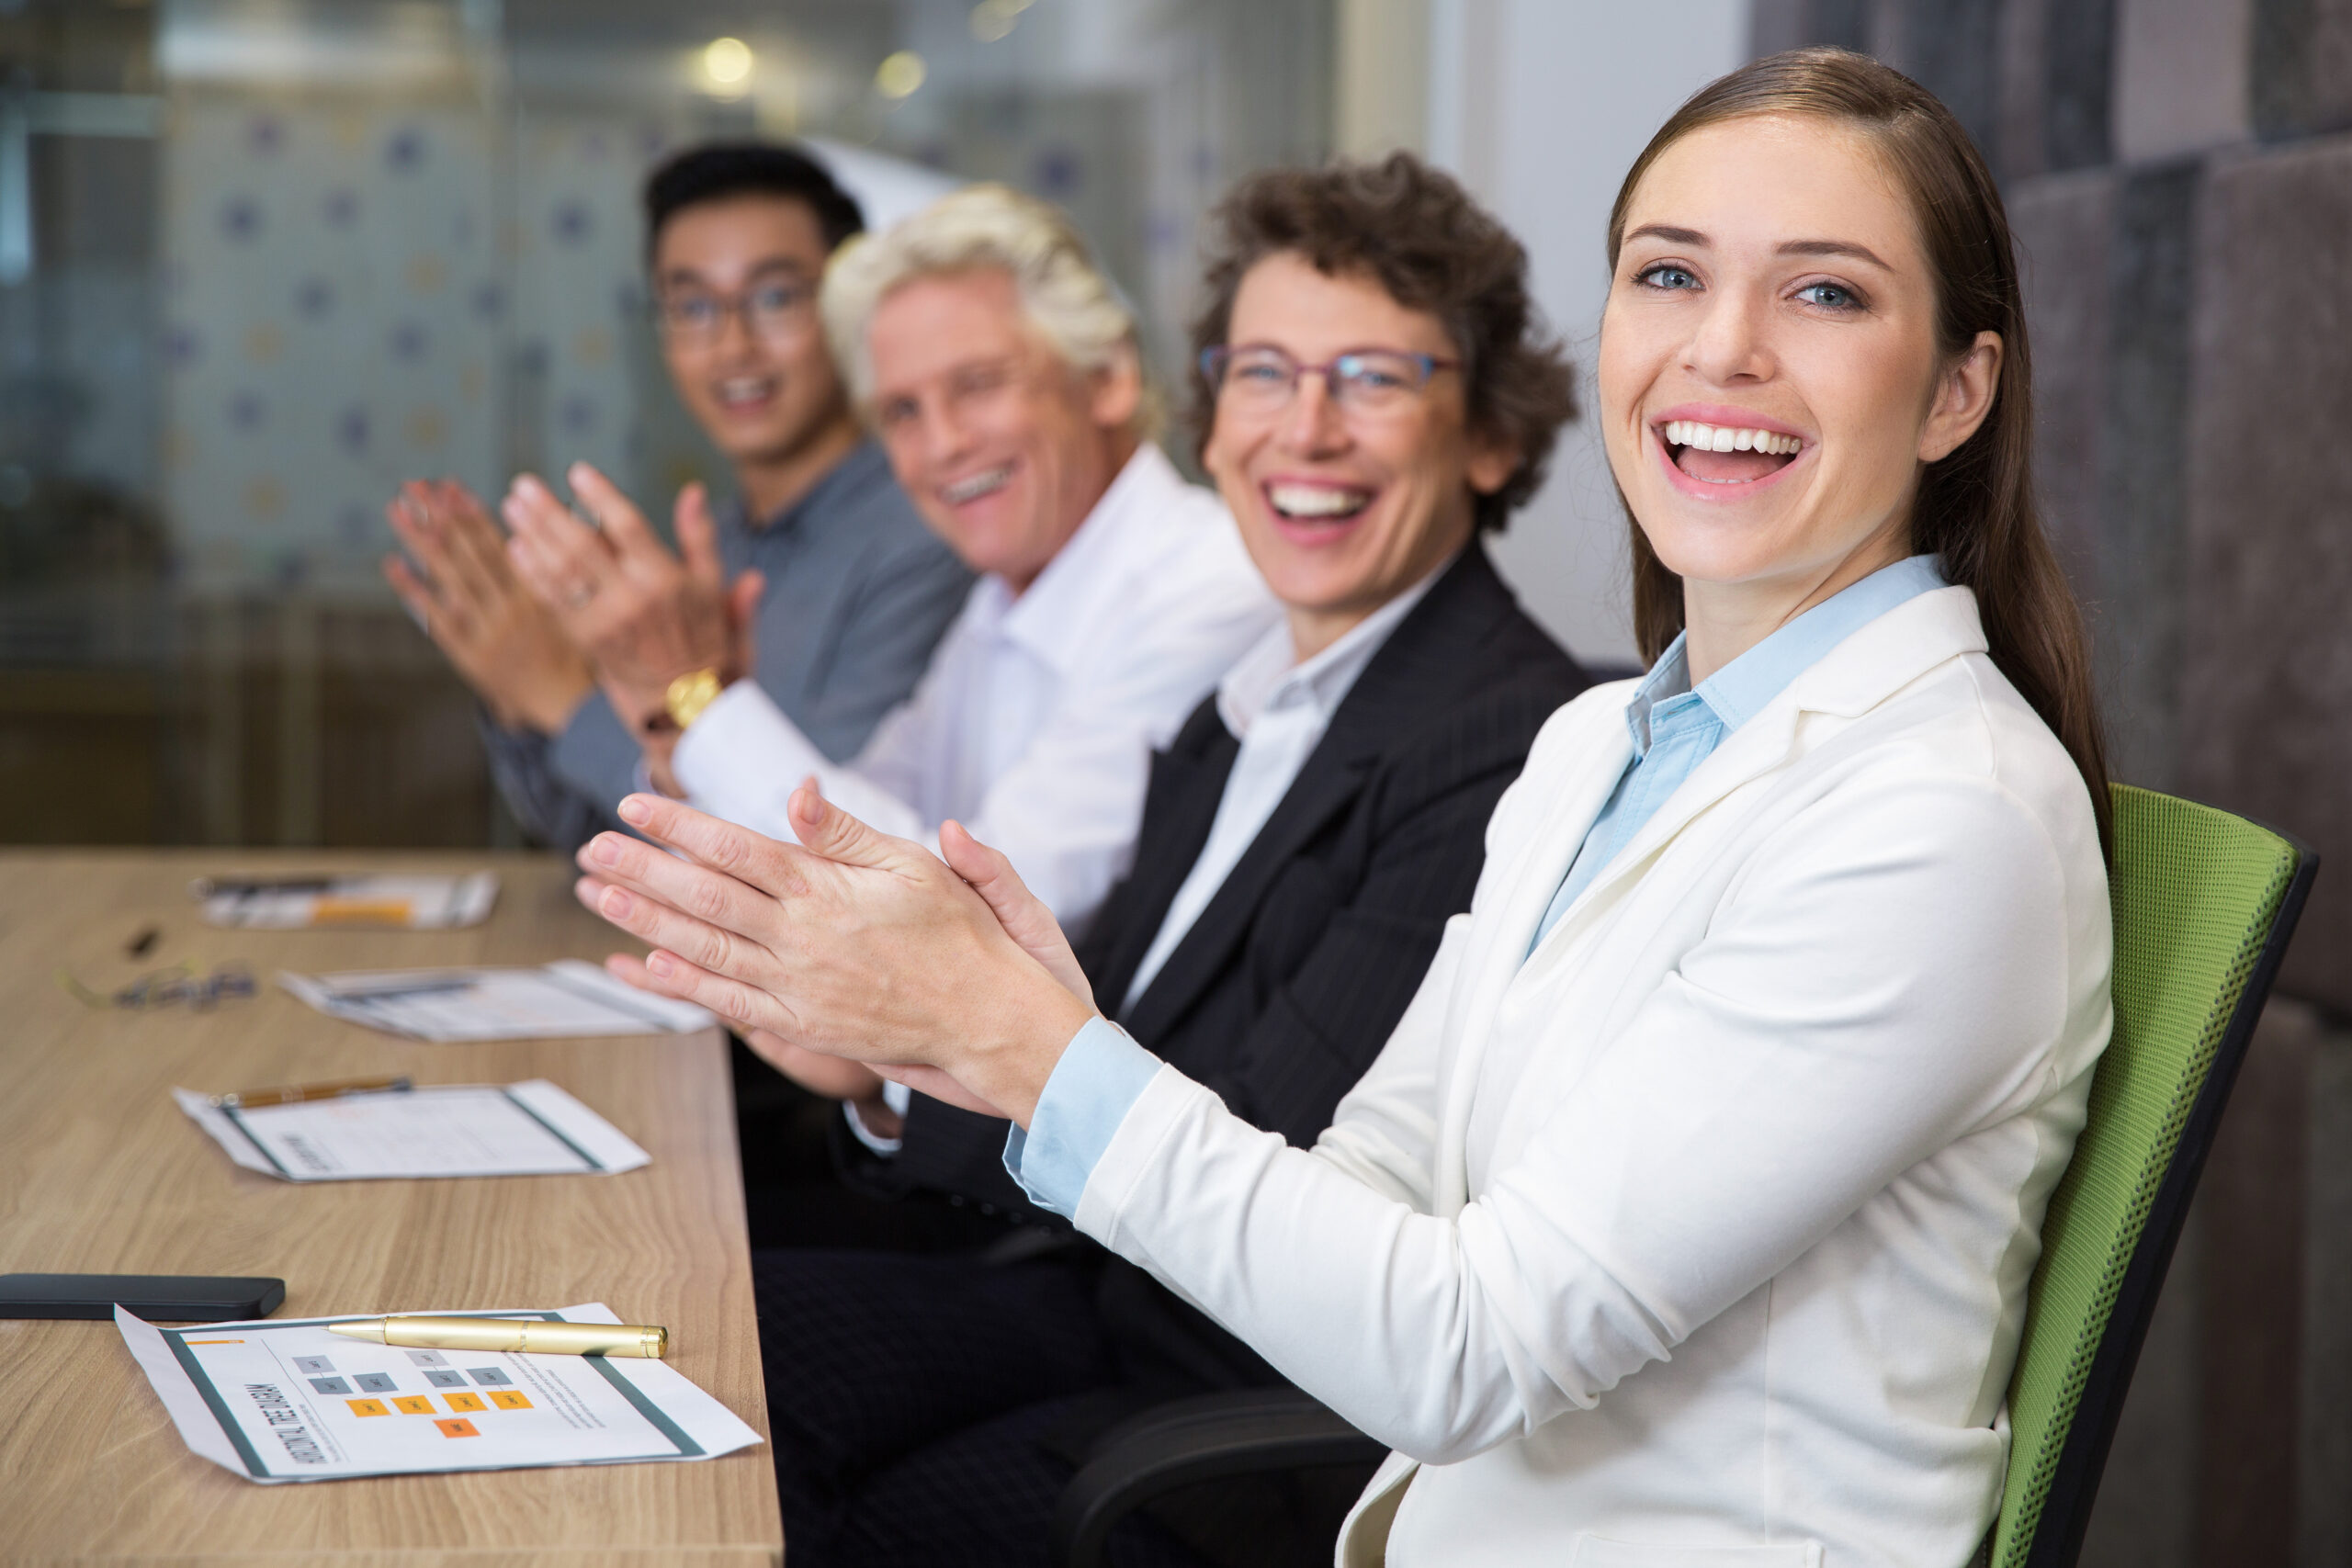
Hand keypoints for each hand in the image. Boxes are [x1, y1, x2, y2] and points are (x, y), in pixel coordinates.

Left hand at [381, 479, 592, 733]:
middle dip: (440, 516)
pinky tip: (393, 563)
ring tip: (398, 509)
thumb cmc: (573, 646)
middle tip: (414, 485)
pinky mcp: (470, 654)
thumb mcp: (574, 603)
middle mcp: (511, 608)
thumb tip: (547, 516)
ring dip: (420, 541)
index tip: (450, 485)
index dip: (471, 513)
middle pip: (468, 553)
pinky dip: (415, 590)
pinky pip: (438, 619)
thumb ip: (553, 565)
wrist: (567, 703)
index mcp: (538, 592)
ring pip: (449, 578)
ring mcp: (488, 631)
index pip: (499, 543)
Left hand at [502, 464, 764, 730]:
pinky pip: (552, 600)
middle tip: (524, 485)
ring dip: (532, 536)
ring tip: (512, 506)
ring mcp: (605, 621)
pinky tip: (516, 547)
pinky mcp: (586, 639)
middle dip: (549, 512)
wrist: (685, 699)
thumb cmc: (703, 634)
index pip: (627, 526)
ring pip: (560, 571)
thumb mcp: (712, 585)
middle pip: (581, 545)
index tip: (577, 471)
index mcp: (664, 579)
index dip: (600, 496)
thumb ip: (700, 537)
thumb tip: (692, 490)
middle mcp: (631, 598)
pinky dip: (532, 573)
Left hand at [571, 788, 1093, 1125]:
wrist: (988, 1016)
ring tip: (599, 896)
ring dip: (645, 922)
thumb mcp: (912, 865)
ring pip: (704, 949)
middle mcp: (803, 940)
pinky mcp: (804, 1025)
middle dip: (641, 871)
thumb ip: (846, 833)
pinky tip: (647, 965)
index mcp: (827, 892)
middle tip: (592, 849)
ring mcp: (798, 987)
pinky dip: (686, 984)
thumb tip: (798, 792)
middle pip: (704, 898)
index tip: (635, 807)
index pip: (736, 849)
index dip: (679, 826)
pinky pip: (731, 1002)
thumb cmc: (959, 934)